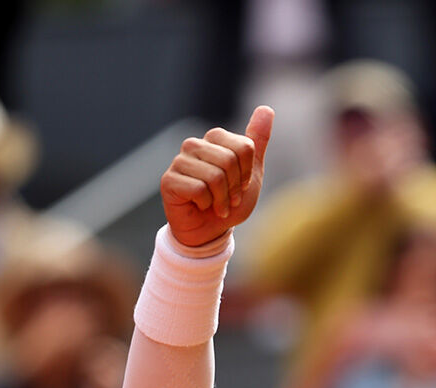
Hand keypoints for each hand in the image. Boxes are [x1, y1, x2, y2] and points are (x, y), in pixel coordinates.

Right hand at [161, 106, 273, 246]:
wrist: (211, 230)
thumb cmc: (230, 201)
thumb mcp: (251, 172)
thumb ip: (257, 141)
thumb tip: (266, 109)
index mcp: (214, 139)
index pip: (244, 147)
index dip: (247, 172)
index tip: (241, 185)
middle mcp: (194, 145)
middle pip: (229, 160)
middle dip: (235, 187)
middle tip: (229, 198)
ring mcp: (179, 161)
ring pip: (214, 176)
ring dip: (222, 199)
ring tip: (216, 204)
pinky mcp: (169, 180)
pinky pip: (199, 190)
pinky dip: (206, 204)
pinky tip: (200, 207)